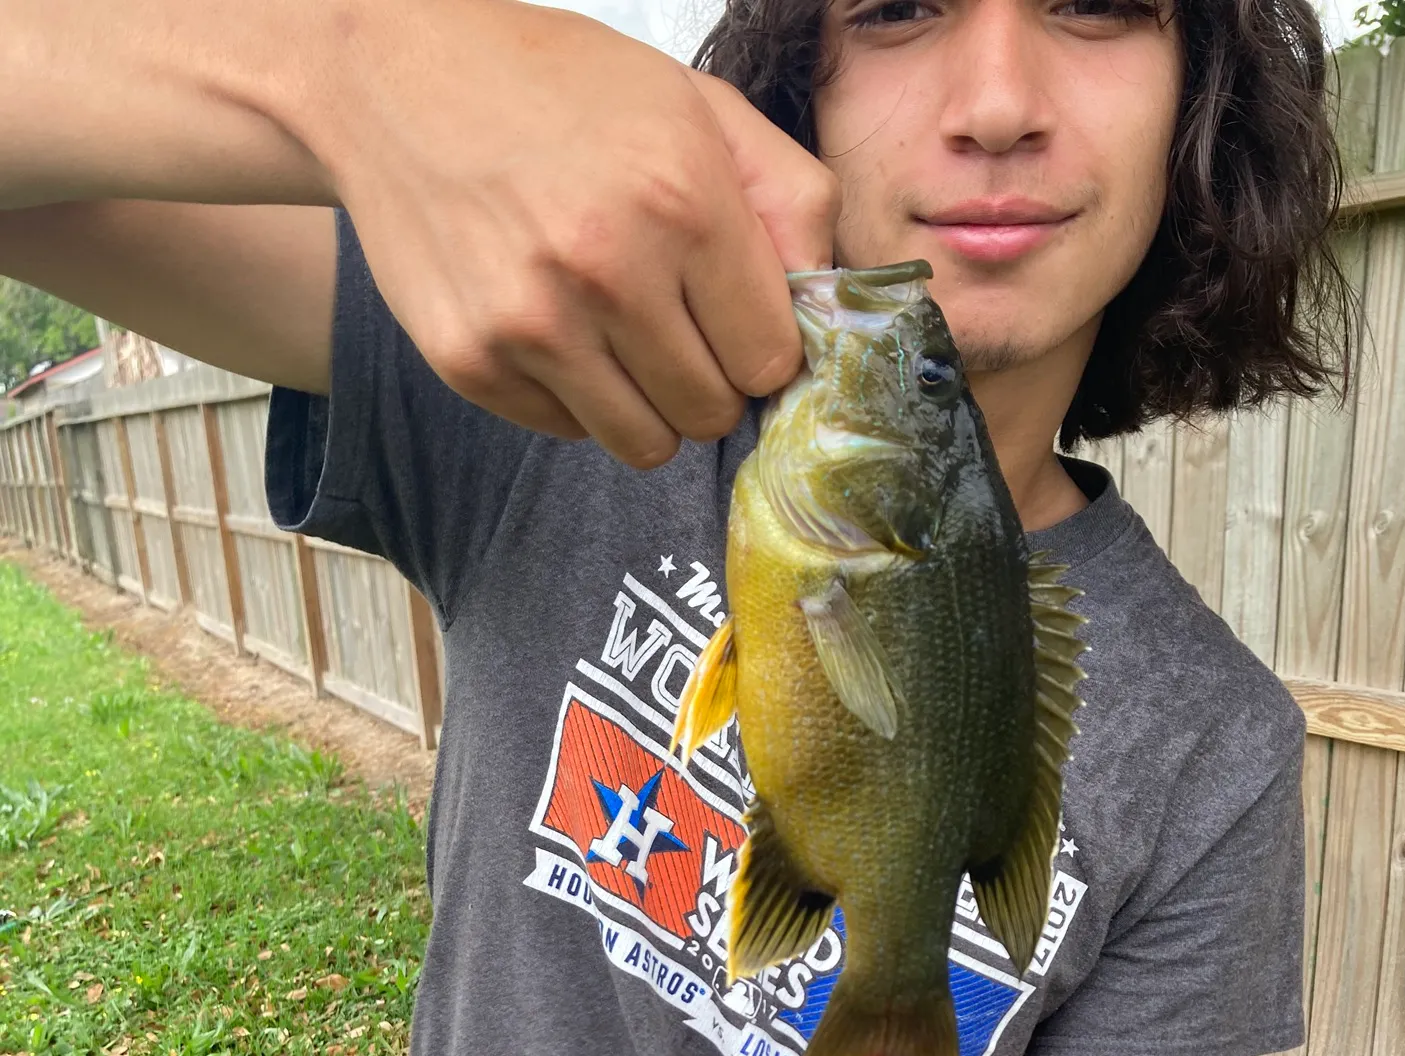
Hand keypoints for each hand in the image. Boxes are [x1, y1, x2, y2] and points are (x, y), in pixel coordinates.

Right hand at [301, 0, 838, 466]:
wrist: (388, 77)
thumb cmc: (561, 90)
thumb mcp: (699, 108)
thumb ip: (790, 200)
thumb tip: (830, 305)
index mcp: (681, 200)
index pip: (770, 360)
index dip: (760, 347)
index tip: (735, 321)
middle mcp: (605, 270)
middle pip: (710, 413)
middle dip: (708, 382)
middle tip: (674, 327)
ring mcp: (529, 325)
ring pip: (644, 445)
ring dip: (648, 406)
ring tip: (619, 336)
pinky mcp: (470, 362)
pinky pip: (569, 432)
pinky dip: (577, 399)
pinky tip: (555, 327)